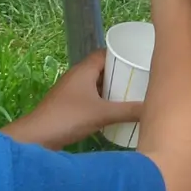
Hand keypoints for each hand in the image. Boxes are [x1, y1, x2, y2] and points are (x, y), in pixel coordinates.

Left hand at [14, 49, 142, 148]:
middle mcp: (77, 77)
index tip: (140, 62)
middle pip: (102, 69)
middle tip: (142, 81)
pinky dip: (103, 102)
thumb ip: (129, 111)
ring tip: (133, 96)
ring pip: (96, 85)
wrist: (37, 137)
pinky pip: (91, 98)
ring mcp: (71, 92)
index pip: (105, 53)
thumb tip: (153, 108)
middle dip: (120, 74)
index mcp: (84, 70)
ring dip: (112, 90)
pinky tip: (115, 112)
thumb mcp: (102, 114)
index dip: (122, 55)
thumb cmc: (68, 118)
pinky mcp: (69, 106)